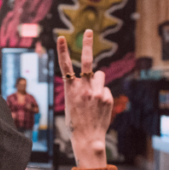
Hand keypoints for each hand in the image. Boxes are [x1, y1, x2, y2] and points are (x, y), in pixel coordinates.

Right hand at [57, 30, 112, 167]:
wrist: (88, 138)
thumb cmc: (76, 122)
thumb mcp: (72, 103)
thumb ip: (80, 88)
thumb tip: (95, 76)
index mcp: (71, 89)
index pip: (65, 66)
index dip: (62, 50)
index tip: (61, 38)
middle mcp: (84, 88)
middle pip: (87, 61)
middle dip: (87, 44)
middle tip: (88, 31)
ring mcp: (97, 92)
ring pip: (100, 75)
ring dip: (98, 81)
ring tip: (94, 96)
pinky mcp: (107, 97)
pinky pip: (106, 89)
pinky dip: (103, 95)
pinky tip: (99, 107)